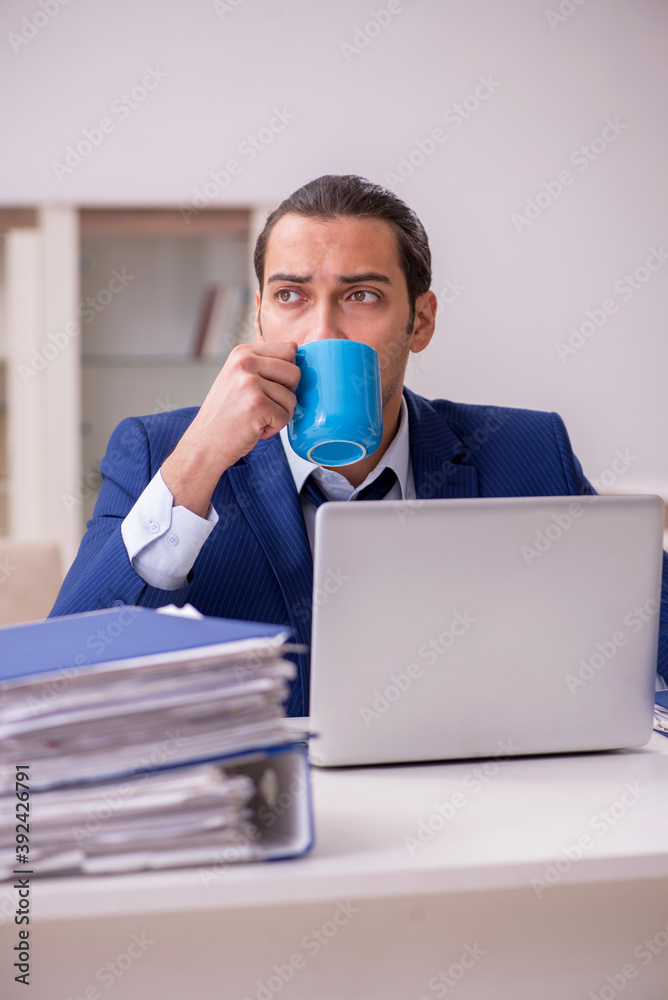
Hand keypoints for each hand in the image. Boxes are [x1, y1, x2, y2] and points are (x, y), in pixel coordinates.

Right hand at [162, 341, 299, 515]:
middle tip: (263, 406)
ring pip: (292, 398)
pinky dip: (273, 428)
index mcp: (243, 353)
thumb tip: (297, 350)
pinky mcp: (257, 404)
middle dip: (286, 395)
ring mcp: (250, 382)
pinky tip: (254, 428)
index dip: (286, 374)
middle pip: (295, 372)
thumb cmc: (226, 416)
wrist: (205, 444)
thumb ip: (264, 365)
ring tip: (256, 418)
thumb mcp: (239, 378)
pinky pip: (285, 416)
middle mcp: (245, 362)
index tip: (268, 388)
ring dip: (279, 414)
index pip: (289, 349)